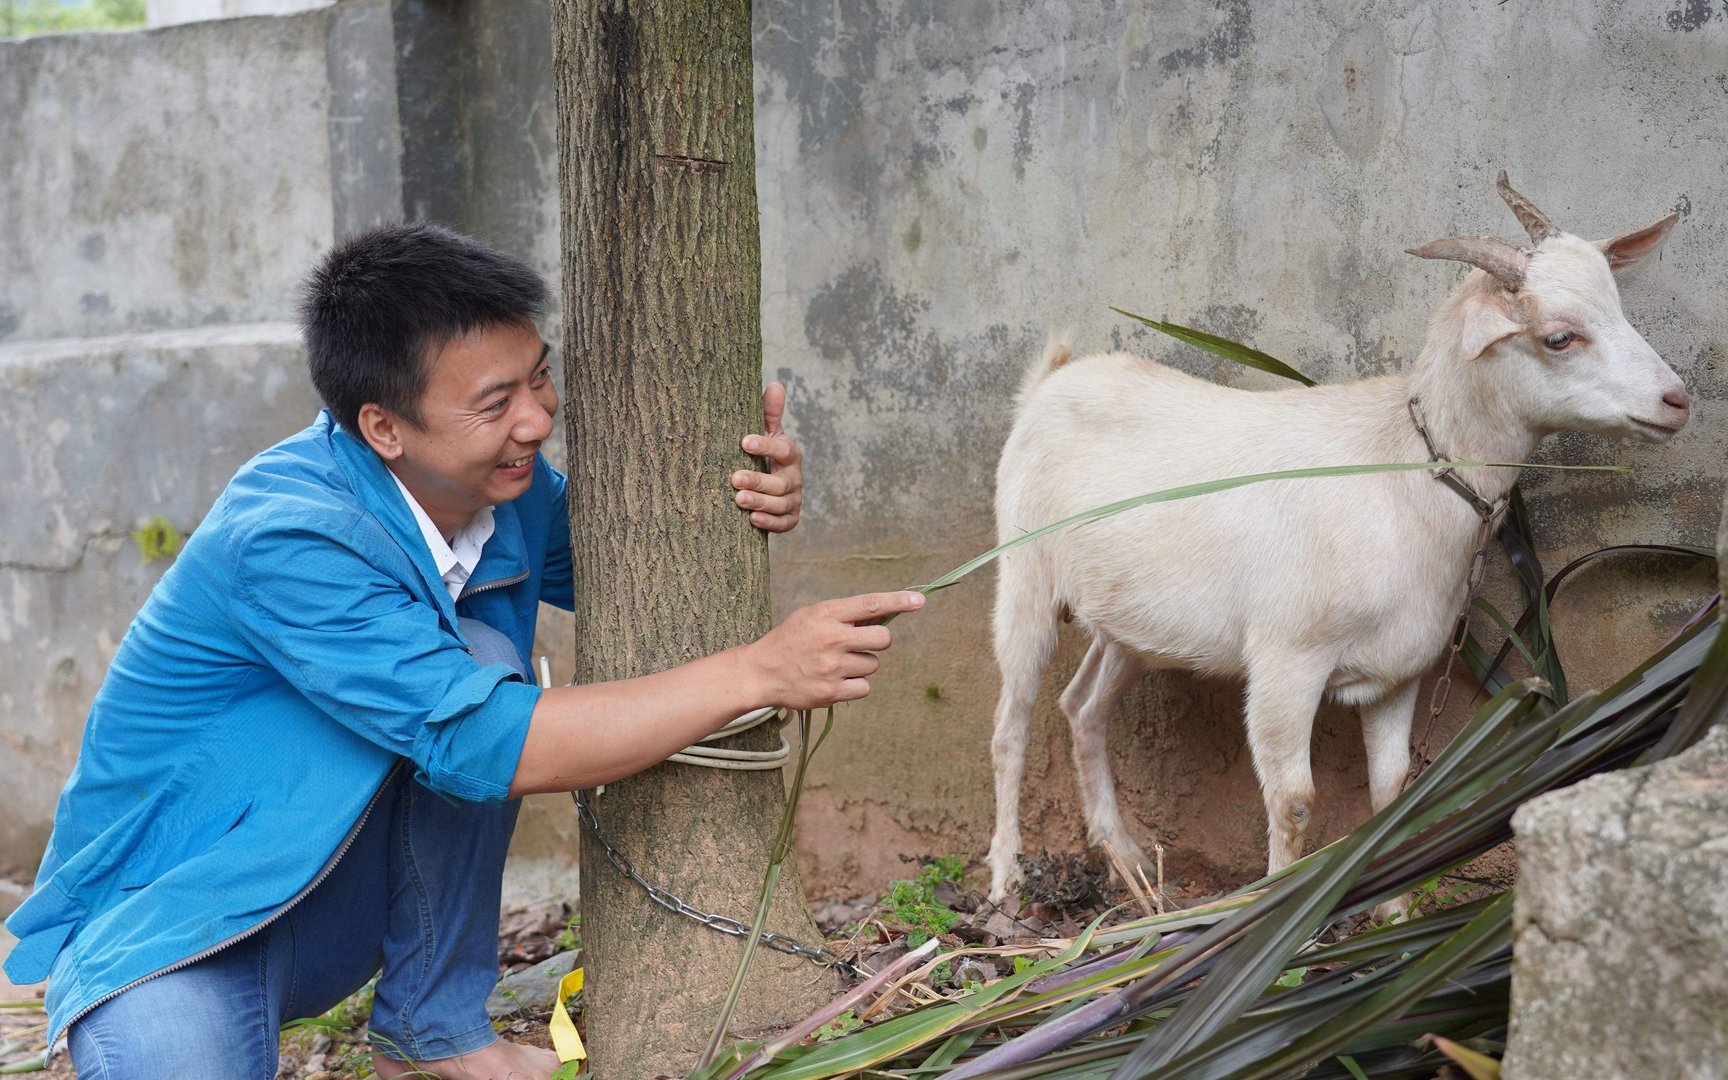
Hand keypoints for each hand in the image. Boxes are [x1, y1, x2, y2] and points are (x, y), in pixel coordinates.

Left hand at [733, 382, 802, 533]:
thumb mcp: (767, 433)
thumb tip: (775, 385)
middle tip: (735, 478)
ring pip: (782, 503)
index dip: (766, 446)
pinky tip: (752, 519)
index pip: (783, 449)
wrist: (768, 485)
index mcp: (790, 454)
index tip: (744, 442)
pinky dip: (770, 522)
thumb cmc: (763, 454)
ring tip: (738, 499)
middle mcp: (795, 477)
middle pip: (781, 482)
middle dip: (758, 480)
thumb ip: (769, 413)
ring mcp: (794, 499)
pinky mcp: (790, 517)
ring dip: (761, 501)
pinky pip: (784, 523)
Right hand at [747, 591, 925, 709]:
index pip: (871, 604)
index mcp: (826, 614)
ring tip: (835, 664)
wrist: (761, 672)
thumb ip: (844, 615)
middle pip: (883, 639)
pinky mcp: (832, 692)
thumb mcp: (812, 616)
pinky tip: (835, 681)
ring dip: (861, 665)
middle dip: (878, 642)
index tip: (920, 600)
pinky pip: (864, 687)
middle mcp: (831, 639)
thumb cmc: (791, 641)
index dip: (899, 601)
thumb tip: (882, 617)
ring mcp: (832, 667)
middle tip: (859, 644)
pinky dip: (855, 685)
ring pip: (873, 664)